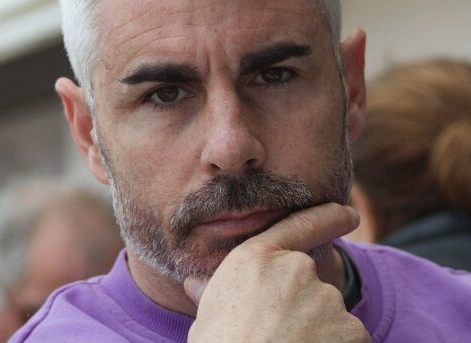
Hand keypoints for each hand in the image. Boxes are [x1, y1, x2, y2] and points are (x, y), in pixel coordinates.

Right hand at [184, 203, 370, 342]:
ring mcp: (325, 298)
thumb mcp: (209, 318)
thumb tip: (193, 284)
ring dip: (319, 332)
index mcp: (257, 259)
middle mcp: (295, 268)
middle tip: (279, 336)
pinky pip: (348, 338)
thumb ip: (211, 293)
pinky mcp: (351, 329)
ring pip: (330, 315)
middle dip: (303, 307)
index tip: (348, 214)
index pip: (299, 226)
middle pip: (310, 284)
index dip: (327, 217)